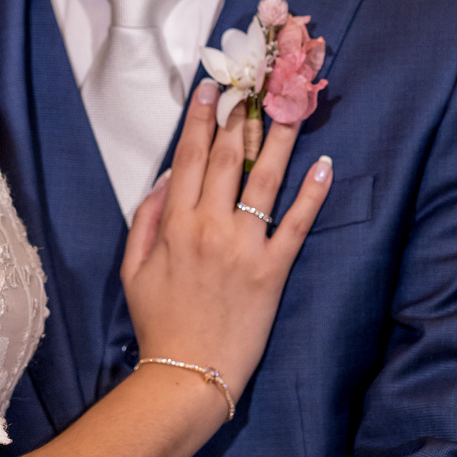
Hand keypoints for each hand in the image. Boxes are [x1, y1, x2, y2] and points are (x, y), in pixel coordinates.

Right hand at [123, 81, 330, 405]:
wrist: (186, 373)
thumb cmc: (157, 323)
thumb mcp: (131, 269)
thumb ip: (144, 220)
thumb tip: (165, 179)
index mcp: (173, 224)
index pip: (188, 157)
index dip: (200, 119)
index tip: (211, 88)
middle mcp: (209, 227)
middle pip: (228, 157)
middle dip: (242, 115)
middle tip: (257, 83)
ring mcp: (244, 247)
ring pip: (264, 180)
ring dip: (280, 139)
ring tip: (293, 108)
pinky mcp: (273, 270)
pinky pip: (296, 224)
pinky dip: (312, 194)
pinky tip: (324, 166)